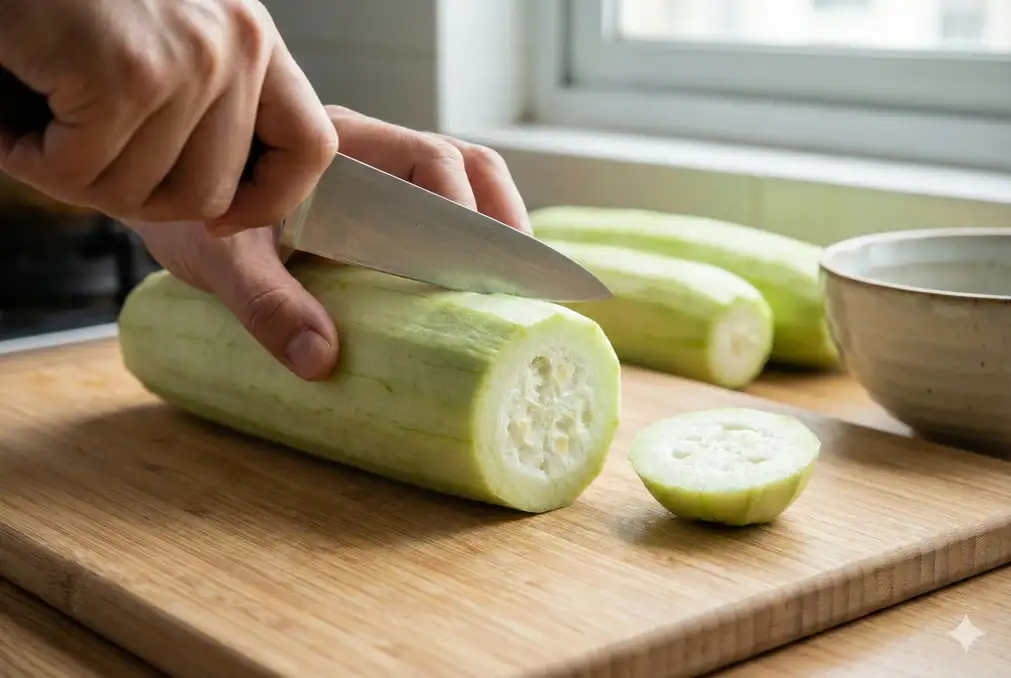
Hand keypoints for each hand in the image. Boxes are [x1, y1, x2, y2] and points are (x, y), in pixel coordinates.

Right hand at [0, 0, 336, 230]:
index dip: (271, 200)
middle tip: (83, 157)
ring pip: (137, 191)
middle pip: (208, 193)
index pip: (310, 145)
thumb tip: (221, 202)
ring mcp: (184, 61)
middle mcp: (235, 47)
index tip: (224, 218)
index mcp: (252, 40)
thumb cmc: (76, 0)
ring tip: (42, 124)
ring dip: (73, 175)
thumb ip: (208, 102)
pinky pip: (78, 171)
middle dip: (135, 196)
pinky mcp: (123, 74)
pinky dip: (29, 159)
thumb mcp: (171, 33)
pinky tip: (14, 122)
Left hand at [129, 106, 531, 380]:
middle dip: (500, 216)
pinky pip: (437, 209)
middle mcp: (369, 153)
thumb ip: (265, 303)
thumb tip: (322, 361)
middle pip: (464, 163)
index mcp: (341, 148)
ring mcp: (377, 177)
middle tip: (515, 281)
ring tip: (509, 284)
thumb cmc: (194, 213)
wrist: (169, 194)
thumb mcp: (221, 258)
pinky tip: (469, 284)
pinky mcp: (377, 207)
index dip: (464, 213)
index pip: (430, 160)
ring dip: (493, 224)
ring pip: (461, 181)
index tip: (476, 271)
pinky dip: (465, 240)